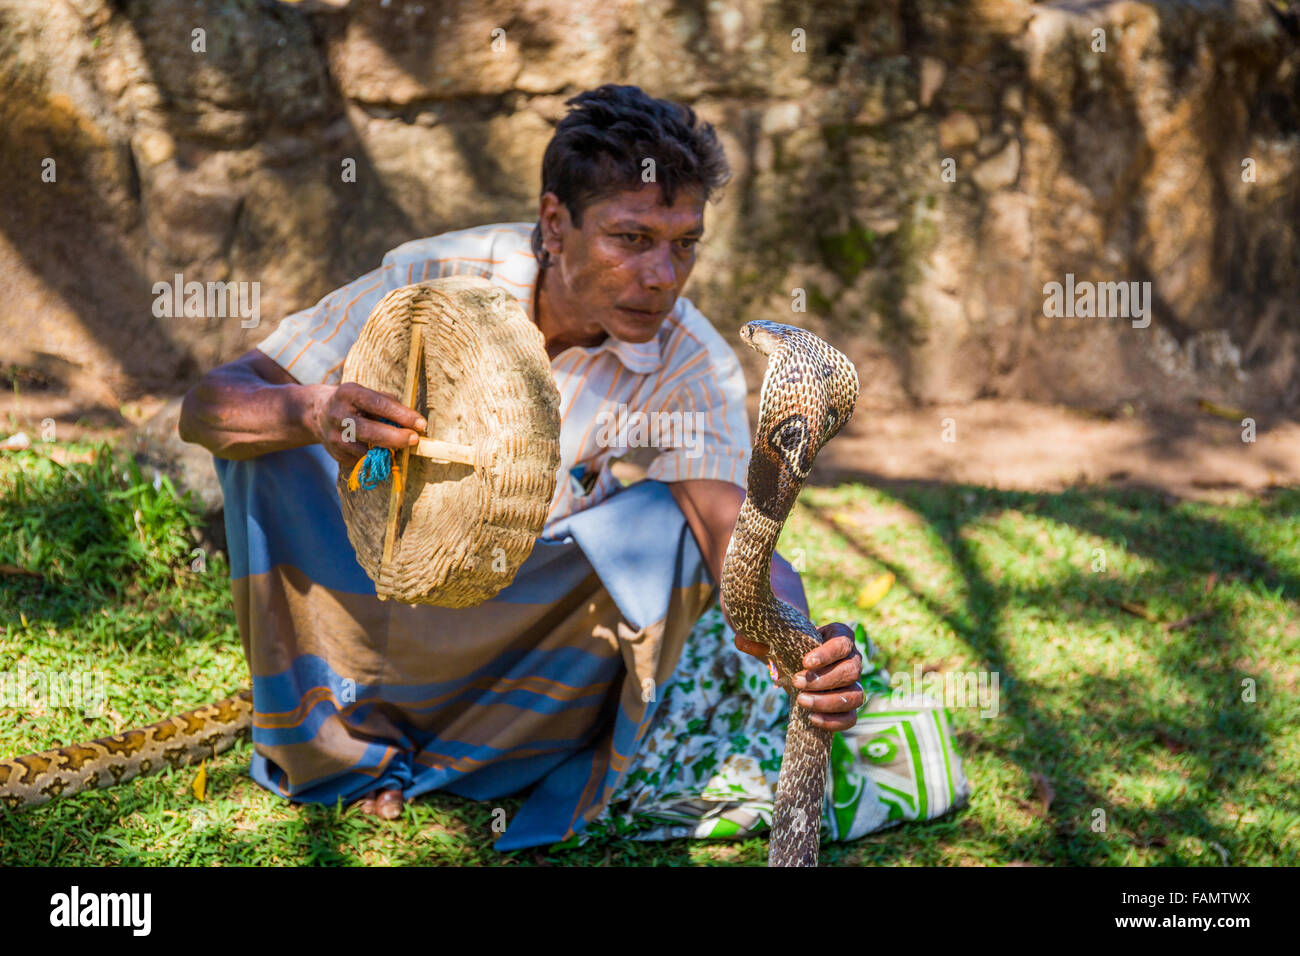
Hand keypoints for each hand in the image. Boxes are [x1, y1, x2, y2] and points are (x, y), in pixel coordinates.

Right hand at [310, 382, 426, 471]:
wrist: (317, 414)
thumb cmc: (354, 403)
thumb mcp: (367, 394)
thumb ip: (388, 404)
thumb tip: (413, 422)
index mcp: (349, 393)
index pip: (379, 404)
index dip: (402, 415)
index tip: (421, 424)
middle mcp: (338, 415)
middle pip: (370, 431)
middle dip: (396, 437)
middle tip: (415, 440)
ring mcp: (334, 436)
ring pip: (366, 451)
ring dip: (387, 451)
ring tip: (400, 447)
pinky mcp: (335, 453)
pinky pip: (361, 460)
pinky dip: (375, 458)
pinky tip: (379, 450)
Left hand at [734, 622, 864, 731]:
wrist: (797, 662)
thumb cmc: (790, 647)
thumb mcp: (777, 641)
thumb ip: (761, 641)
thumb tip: (739, 641)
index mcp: (840, 637)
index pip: (844, 641)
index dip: (828, 653)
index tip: (805, 661)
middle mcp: (853, 660)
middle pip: (852, 670)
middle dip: (824, 679)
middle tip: (796, 682)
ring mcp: (853, 685)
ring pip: (856, 696)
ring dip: (828, 701)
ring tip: (801, 701)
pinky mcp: (848, 707)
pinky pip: (851, 718)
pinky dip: (834, 721)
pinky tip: (811, 719)